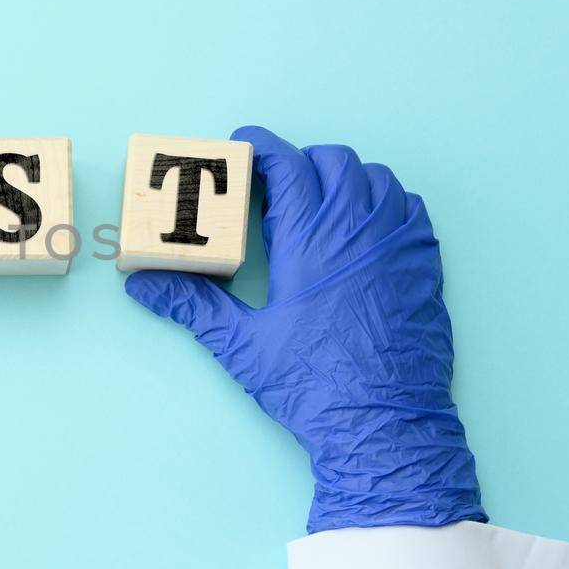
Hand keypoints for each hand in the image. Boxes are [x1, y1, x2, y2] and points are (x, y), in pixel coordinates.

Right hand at [125, 126, 484, 532]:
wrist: (383, 425)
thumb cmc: (313, 385)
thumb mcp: (242, 344)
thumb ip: (192, 304)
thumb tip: (144, 284)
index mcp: (311, 241)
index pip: (288, 165)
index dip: (261, 146)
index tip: (242, 144)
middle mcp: (358, 231)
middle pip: (334, 161)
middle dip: (301, 161)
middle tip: (277, 184)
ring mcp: (398, 246)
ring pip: (376, 178)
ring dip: (345, 178)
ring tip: (320, 201)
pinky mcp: (425, 266)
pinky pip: (410, 209)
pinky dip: (385, 202)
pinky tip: (364, 226)